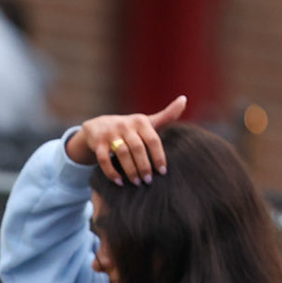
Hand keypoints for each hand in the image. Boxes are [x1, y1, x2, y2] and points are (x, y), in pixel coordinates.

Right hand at [65, 95, 186, 184]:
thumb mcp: (147, 122)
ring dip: (130, 170)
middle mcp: (124, 125)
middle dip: (144, 166)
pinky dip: (111, 172)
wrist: (98, 126)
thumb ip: (166, 115)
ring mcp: (110, 134)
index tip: (162, 171)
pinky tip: (120, 182)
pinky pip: (104, 160)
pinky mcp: (97, 143)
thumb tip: (184, 99)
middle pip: (137, 148)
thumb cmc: (130, 128)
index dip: (159, 156)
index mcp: (140, 121)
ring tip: (137, 183)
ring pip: (121, 153)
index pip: (152, 139)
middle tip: (149, 180)